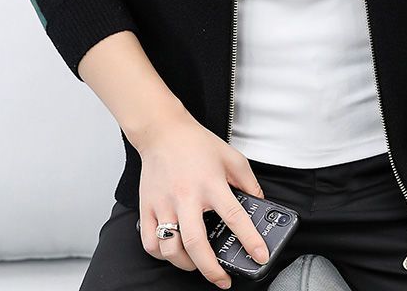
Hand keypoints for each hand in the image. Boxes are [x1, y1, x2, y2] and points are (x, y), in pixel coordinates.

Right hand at [135, 114, 269, 287]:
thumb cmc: (196, 143)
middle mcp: (186, 196)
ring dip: (186, 264)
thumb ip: (248, 182)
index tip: (260, 256)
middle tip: (222, 279)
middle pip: (196, 243)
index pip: (234, 216)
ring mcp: (164, 203)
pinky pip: (150, 242)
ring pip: (170, 248)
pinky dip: (162, 254)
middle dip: (211, 269)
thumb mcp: (232, 157)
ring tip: (198, 265)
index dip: (249, 239)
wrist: (163, 131)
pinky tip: (174, 252)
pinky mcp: (147, 207)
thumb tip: (259, 203)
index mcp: (211, 183)